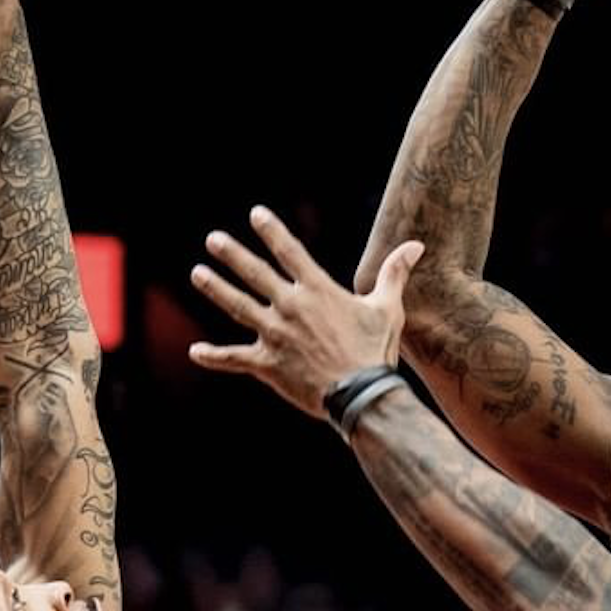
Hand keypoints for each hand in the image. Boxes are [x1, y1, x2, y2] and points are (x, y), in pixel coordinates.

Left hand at [187, 207, 424, 417]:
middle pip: (254, 273)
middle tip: (213, 240)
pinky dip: (214, 356)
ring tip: (198, 273)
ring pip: (238, 306)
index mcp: (317, 291)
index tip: (255, 214)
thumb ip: (394, 274)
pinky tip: (195, 351)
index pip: (289, 251)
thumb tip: (415, 246)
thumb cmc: (376, 351)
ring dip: (216, 288)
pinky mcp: (266, 364)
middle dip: (232, 254)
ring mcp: (275, 335)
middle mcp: (290, 307)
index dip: (271, 231)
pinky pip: (234, 358)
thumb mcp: (387, 308)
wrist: (362, 396)